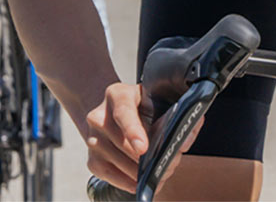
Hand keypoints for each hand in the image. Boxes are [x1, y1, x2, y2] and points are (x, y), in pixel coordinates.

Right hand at [83, 82, 203, 192]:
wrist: (114, 113)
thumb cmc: (143, 108)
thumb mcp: (159, 101)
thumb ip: (177, 115)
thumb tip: (184, 139)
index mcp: (117, 94)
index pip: (123, 112)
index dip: (133, 130)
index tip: (143, 148)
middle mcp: (99, 115)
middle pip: (121, 143)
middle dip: (147, 158)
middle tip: (169, 164)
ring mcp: (92, 138)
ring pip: (117, 162)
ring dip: (140, 171)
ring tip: (158, 170)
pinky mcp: (91, 159)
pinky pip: (109, 176)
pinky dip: (127, 181)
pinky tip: (140, 180)